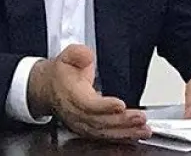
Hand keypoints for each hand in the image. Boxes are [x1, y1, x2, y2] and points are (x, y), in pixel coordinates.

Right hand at [28, 44, 150, 139]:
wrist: (47, 89)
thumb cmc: (60, 75)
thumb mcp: (66, 56)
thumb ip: (77, 53)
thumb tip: (86, 55)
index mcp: (71, 95)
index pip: (88, 104)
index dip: (104, 106)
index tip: (120, 104)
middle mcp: (76, 113)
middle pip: (100, 121)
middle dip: (122, 121)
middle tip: (140, 118)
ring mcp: (81, 124)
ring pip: (104, 132)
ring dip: (125, 132)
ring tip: (143, 129)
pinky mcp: (88, 130)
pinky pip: (105, 136)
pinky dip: (122, 137)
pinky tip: (136, 135)